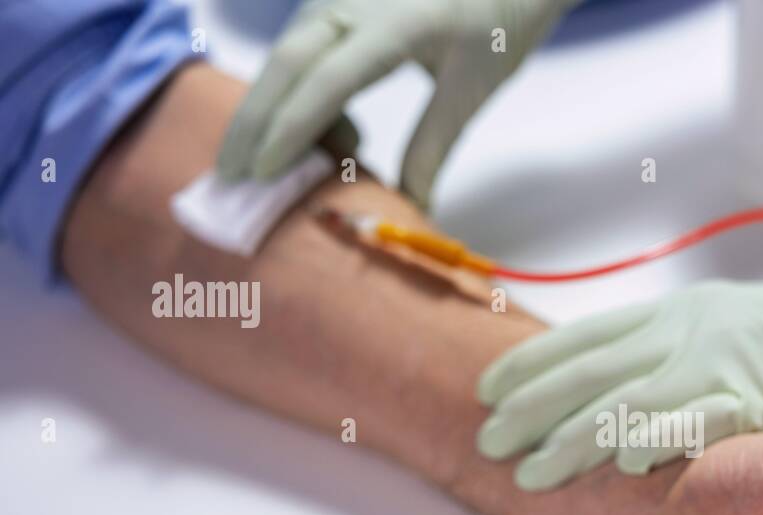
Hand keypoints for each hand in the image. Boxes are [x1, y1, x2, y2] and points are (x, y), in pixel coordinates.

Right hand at [217, 0, 574, 204]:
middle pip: (285, 64)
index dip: (292, 130)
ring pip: (285, 57)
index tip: (264, 173)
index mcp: (395, 22)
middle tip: (227, 179)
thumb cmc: (497, 23)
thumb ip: (433, 146)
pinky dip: (296, 98)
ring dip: (268, 114)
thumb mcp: (472, 89)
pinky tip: (332, 139)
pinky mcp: (333, 3)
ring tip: (262, 169)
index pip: (328, 80)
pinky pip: (300, 52)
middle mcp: (353, 1)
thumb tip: (411, 208)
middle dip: (251, 124)